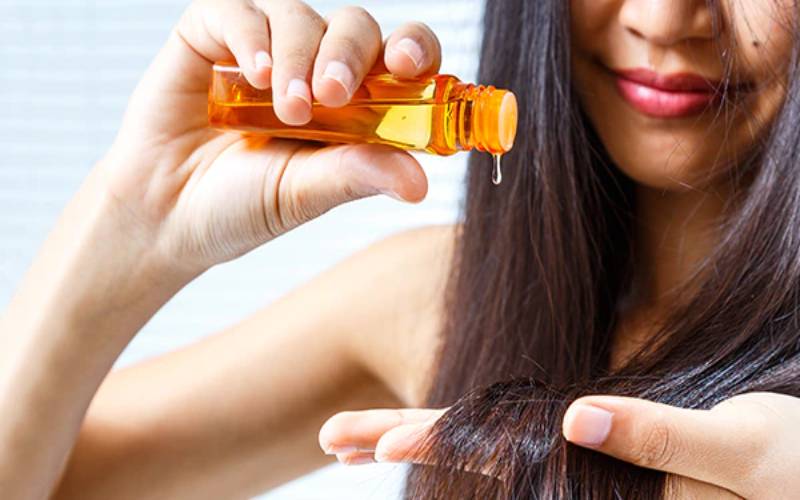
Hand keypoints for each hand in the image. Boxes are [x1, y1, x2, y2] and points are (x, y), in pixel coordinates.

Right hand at [101, 0, 442, 274]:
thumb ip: (357, 176)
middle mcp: (313, 69)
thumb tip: (420, 182)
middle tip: (331, 97)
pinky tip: (254, 73)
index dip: (413, 50)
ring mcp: (263, 49)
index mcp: (351, 105)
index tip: (407, 65)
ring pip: (299, 16)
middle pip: (354, 27)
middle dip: (349, 54)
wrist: (164, 217)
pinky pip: (239, 11)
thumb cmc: (240, 207)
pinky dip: (251, 36)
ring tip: (286, 110)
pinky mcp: (211, 36)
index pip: (399, 58)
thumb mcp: (305, 195)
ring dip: (297, 58)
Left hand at [319, 392, 798, 498]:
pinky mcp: (602, 452)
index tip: (377, 441)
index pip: (504, 457)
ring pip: (491, 452)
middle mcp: (583, 472)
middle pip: (475, 457)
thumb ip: (665, 435)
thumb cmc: (789, 467)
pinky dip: (475, 438)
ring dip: (427, 441)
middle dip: (405, 442)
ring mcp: (588, 465)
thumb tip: (578, 418)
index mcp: (608, 473)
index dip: (437, 443)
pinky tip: (442, 432)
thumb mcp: (742, 448)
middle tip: (334, 437)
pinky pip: (526, 448)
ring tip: (362, 440)